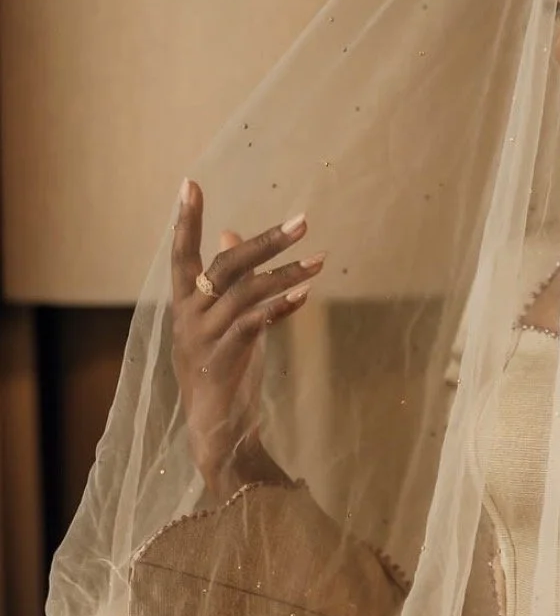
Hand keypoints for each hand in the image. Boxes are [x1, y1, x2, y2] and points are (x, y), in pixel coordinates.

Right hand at [171, 179, 324, 495]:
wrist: (216, 432)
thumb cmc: (222, 369)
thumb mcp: (222, 319)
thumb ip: (227, 279)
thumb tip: (231, 230)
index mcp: (184, 303)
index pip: (182, 253)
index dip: (185, 220)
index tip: (190, 183)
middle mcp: (188, 316)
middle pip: (225, 265)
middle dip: (266, 241)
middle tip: (303, 221)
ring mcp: (203, 338)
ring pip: (246, 292)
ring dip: (287, 273)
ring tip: (321, 260)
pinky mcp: (222, 360)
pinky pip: (252, 324)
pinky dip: (279, 307)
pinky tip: (305, 295)